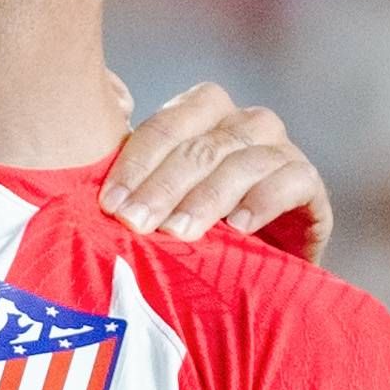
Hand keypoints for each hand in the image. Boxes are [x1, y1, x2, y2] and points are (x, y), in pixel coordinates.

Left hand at [97, 79, 331, 262]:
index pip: (167, 124)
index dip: (137, 162)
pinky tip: (237, 229)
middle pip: (202, 143)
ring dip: (207, 197)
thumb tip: (80, 156)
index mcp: (202, 115)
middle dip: (163, 186)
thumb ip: (127, 180)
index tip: (109, 205)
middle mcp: (243, 125)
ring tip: (179, 233)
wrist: (252, 274)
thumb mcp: (155, 205)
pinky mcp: (309, 187)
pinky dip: (263, 201)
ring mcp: (280, 152)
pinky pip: (294, 181)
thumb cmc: (191, 231)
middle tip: (134, 223)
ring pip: (244, 159)